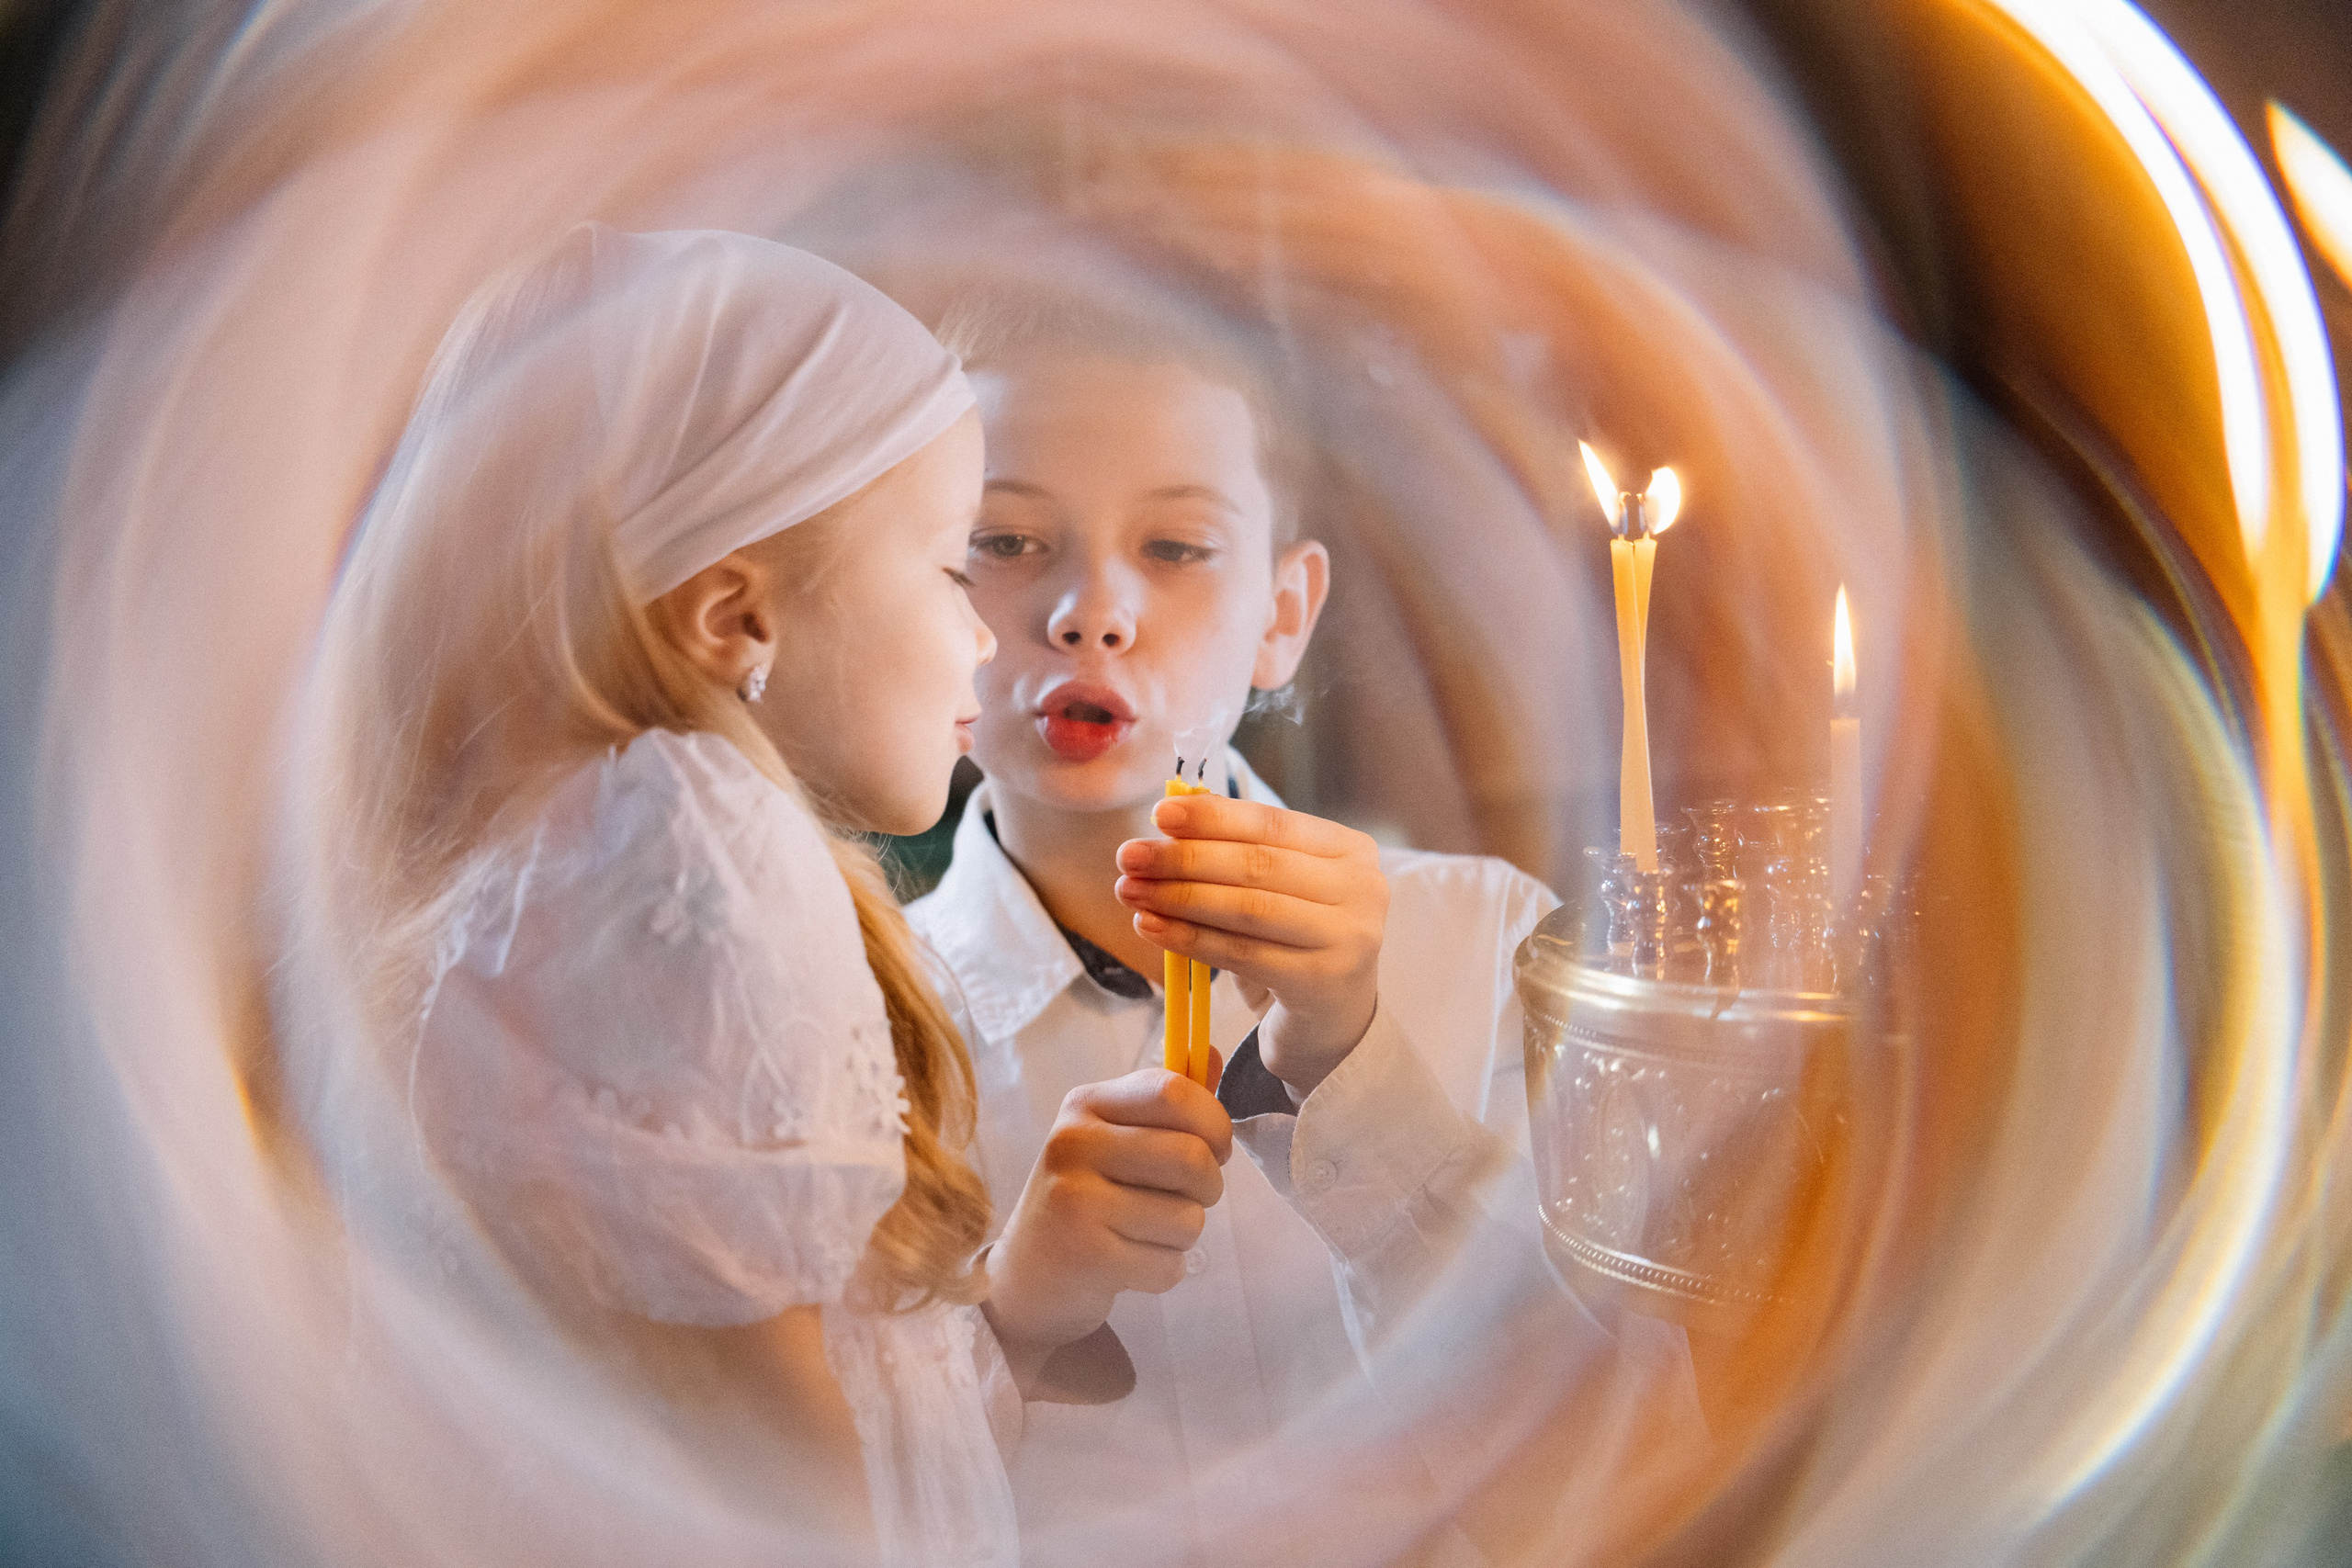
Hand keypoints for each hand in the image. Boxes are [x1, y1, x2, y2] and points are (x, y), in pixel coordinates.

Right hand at [982, 1068, 1231, 1383]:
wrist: (1027, 1275)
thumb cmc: (1086, 1197)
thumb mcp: (1116, 1138)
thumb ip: (1165, 1101)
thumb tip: (1211, 1053)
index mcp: (1086, 1104)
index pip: (1173, 1092)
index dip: (1215, 1122)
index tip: (1215, 1148)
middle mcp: (1074, 1143)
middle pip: (1191, 1157)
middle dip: (1209, 1187)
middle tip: (1188, 1198)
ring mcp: (1075, 1200)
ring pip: (1188, 1217)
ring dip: (1183, 1234)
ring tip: (1145, 1232)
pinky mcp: (1085, 1255)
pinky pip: (1169, 1264)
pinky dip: (1163, 1270)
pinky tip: (1130, 1263)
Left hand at [1114, 795, 1387, 1096]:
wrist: (1331, 1019)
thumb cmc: (1295, 939)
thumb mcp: (1278, 887)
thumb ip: (1238, 849)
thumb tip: (1171, 816)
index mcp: (1350, 850)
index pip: (1271, 823)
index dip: (1212, 817)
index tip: (1158, 814)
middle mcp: (1361, 889)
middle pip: (1257, 865)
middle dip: (1184, 858)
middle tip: (1128, 857)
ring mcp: (1347, 938)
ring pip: (1247, 909)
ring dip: (1179, 897)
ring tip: (1130, 890)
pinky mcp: (1321, 982)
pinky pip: (1240, 953)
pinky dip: (1188, 938)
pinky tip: (1150, 926)